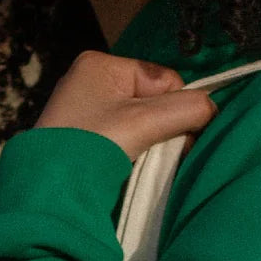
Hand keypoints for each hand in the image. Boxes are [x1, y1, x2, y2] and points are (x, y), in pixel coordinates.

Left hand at [34, 50, 217, 161]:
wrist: (47, 194)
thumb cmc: (91, 148)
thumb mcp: (141, 122)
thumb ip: (183, 110)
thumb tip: (213, 109)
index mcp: (101, 66)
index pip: (163, 80)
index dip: (177, 109)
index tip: (178, 139)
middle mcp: (91, 83)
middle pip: (152, 103)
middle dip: (163, 130)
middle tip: (160, 156)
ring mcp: (84, 114)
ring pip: (140, 126)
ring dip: (149, 147)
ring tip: (142, 166)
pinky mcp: (82, 143)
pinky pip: (123, 143)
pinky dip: (133, 157)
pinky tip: (128, 172)